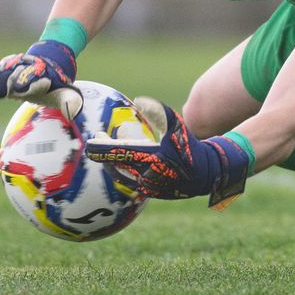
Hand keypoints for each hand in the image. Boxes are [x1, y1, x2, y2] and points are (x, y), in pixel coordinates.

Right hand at [0, 40, 76, 110]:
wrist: (45, 61)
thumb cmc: (55, 82)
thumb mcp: (65, 91)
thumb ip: (69, 101)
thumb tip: (74, 113)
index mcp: (39, 73)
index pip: (33, 77)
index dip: (30, 82)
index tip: (23, 88)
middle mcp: (21, 69)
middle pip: (11, 75)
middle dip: (6, 82)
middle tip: (0, 92)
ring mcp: (7, 69)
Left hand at [84, 99, 249, 209]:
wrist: (205, 174)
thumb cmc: (188, 145)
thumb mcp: (176, 124)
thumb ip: (158, 110)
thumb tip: (138, 100)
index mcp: (151, 158)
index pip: (118, 154)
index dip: (101, 149)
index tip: (90, 142)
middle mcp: (147, 175)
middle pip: (115, 166)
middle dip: (103, 155)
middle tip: (95, 145)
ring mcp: (148, 187)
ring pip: (121, 176)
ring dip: (112, 164)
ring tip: (107, 154)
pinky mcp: (150, 194)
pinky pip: (130, 183)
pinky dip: (122, 172)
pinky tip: (120, 164)